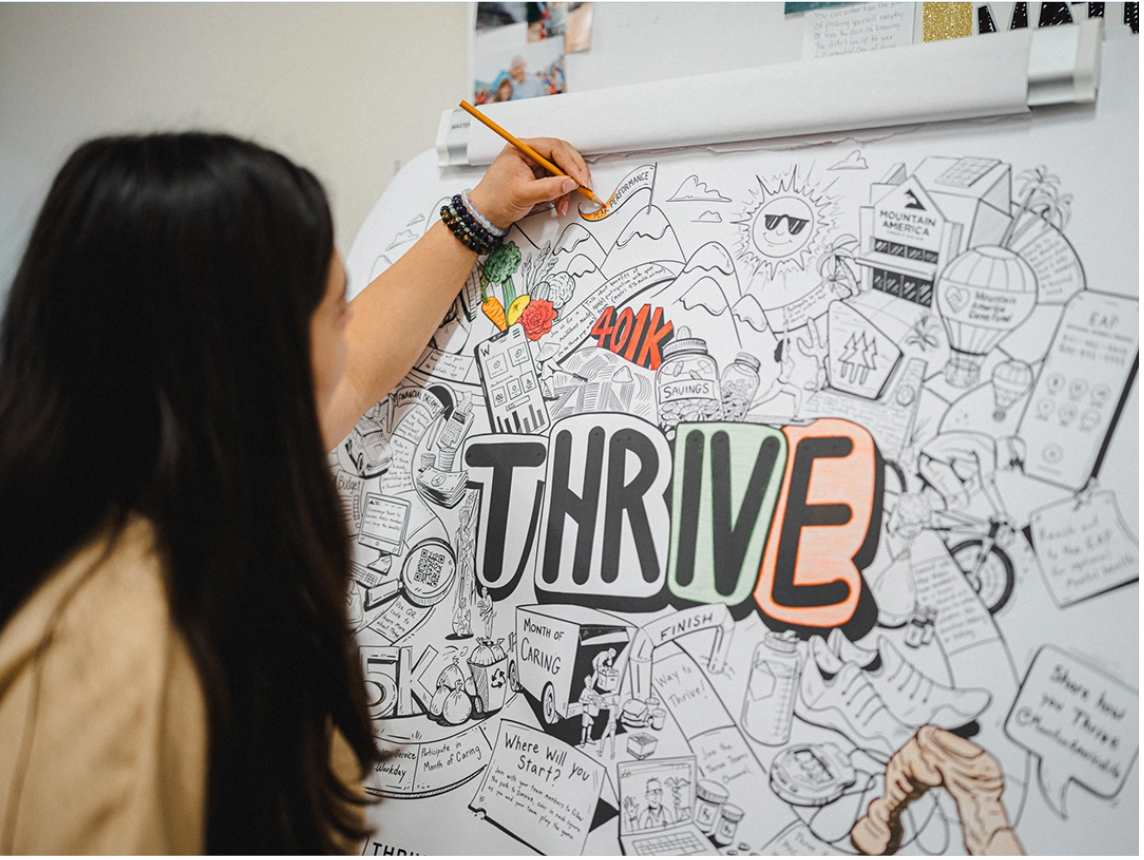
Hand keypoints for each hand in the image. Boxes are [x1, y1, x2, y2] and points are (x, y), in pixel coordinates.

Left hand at [468, 138, 591, 228]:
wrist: (484, 215)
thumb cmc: (494, 200)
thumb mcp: (523, 194)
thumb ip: (549, 188)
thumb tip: (570, 183)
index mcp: (522, 149)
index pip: (554, 148)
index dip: (570, 163)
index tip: (579, 178)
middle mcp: (529, 153)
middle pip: (562, 155)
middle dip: (574, 172)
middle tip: (583, 186)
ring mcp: (534, 165)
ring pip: (561, 170)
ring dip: (568, 186)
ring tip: (565, 203)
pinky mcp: (537, 177)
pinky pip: (557, 180)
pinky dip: (561, 192)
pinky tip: (560, 203)